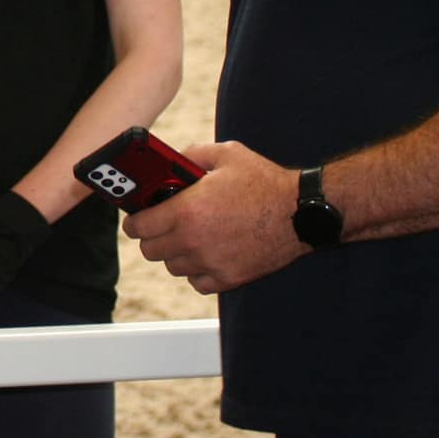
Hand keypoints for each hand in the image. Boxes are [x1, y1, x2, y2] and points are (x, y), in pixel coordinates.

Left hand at [123, 140, 302, 292]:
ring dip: (175, 254)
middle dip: (152, 237)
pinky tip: (206, 254)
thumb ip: (190, 156)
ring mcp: (211, 262)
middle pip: (150, 250)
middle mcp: (193, 240)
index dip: (135, 222)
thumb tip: (169, 161)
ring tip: (188, 238)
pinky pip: (197, 282)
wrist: (303, 212)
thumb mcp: (225, 155)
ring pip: (172, 267)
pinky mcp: (229, 278)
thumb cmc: (265, 182)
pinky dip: (197, 272)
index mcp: (186, 210)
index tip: (137, 219)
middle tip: (163, 226)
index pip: (138, 227)